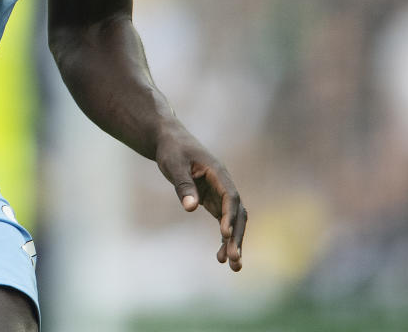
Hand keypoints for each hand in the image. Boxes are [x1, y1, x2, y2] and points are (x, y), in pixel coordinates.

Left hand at [155, 126, 246, 271]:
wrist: (169, 141)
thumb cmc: (172, 150)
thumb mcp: (174, 164)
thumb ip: (183, 185)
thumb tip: (191, 208)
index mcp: (218, 172)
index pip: (230, 197)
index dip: (229, 216)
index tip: (224, 234)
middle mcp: (224, 184)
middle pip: (237, 212)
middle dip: (237, 235)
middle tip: (234, 259)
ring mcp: (220, 193)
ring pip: (234, 220)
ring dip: (234, 241)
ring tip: (232, 266)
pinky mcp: (213, 201)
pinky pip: (223, 221)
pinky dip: (225, 238)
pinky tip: (221, 257)